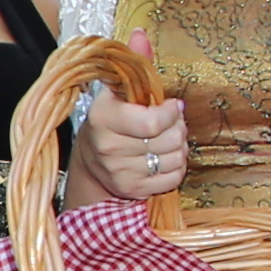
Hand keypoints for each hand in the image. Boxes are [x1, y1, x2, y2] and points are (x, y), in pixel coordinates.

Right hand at [71, 89, 188, 206]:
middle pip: (169, 139)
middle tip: (173, 122)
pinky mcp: (133, 190)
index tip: (173, 106)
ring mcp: (121, 172)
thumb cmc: (110, 121)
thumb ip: (137, 80)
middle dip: (178, 127)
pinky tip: (167, 157)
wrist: (90, 158)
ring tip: (170, 139)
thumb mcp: (114, 94)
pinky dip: (177, 167)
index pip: (152, 122)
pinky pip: (174, 178)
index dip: (171, 113)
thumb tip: (165, 81)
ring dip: (180, 147)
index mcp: (103, 118)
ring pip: (176, 158)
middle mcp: (109, 148)